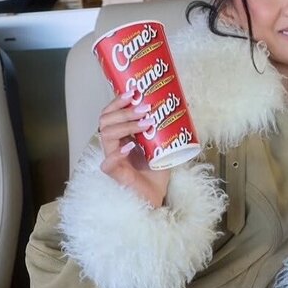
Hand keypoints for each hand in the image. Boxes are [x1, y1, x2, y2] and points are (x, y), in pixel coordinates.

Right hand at [98, 91, 169, 208]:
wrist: (158, 195)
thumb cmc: (157, 170)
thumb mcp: (163, 144)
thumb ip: (165, 127)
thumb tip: (182, 103)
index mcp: (121, 136)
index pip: (110, 114)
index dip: (118, 101)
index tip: (133, 92)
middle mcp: (113, 145)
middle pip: (105, 121)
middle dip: (124, 112)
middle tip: (144, 109)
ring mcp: (112, 159)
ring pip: (106, 136)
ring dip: (126, 126)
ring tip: (145, 124)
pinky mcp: (116, 175)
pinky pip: (107, 163)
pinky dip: (117, 153)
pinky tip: (130, 147)